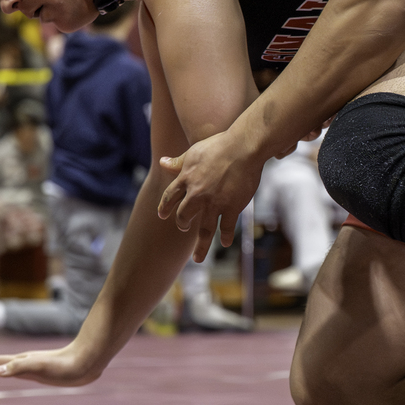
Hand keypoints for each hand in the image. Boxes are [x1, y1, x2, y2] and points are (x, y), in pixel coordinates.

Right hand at [0, 343, 101, 386]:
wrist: (87, 361)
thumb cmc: (64, 365)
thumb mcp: (39, 367)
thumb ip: (18, 367)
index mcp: (19, 361)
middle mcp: (24, 362)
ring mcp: (33, 365)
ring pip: (6, 367)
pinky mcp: (43, 371)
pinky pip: (19, 372)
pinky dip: (9, 373)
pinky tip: (11, 373)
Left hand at [157, 130, 266, 259]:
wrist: (242, 148)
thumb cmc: (219, 146)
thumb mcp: (194, 152)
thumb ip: (178, 162)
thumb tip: (162, 162)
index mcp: (185, 179)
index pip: (170, 198)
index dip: (165, 207)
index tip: (163, 215)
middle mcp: (196, 194)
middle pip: (184, 215)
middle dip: (183, 223)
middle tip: (185, 227)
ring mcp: (213, 203)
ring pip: (204, 229)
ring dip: (201, 245)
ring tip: (198, 258)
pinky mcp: (231, 207)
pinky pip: (226, 227)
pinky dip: (225, 237)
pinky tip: (224, 243)